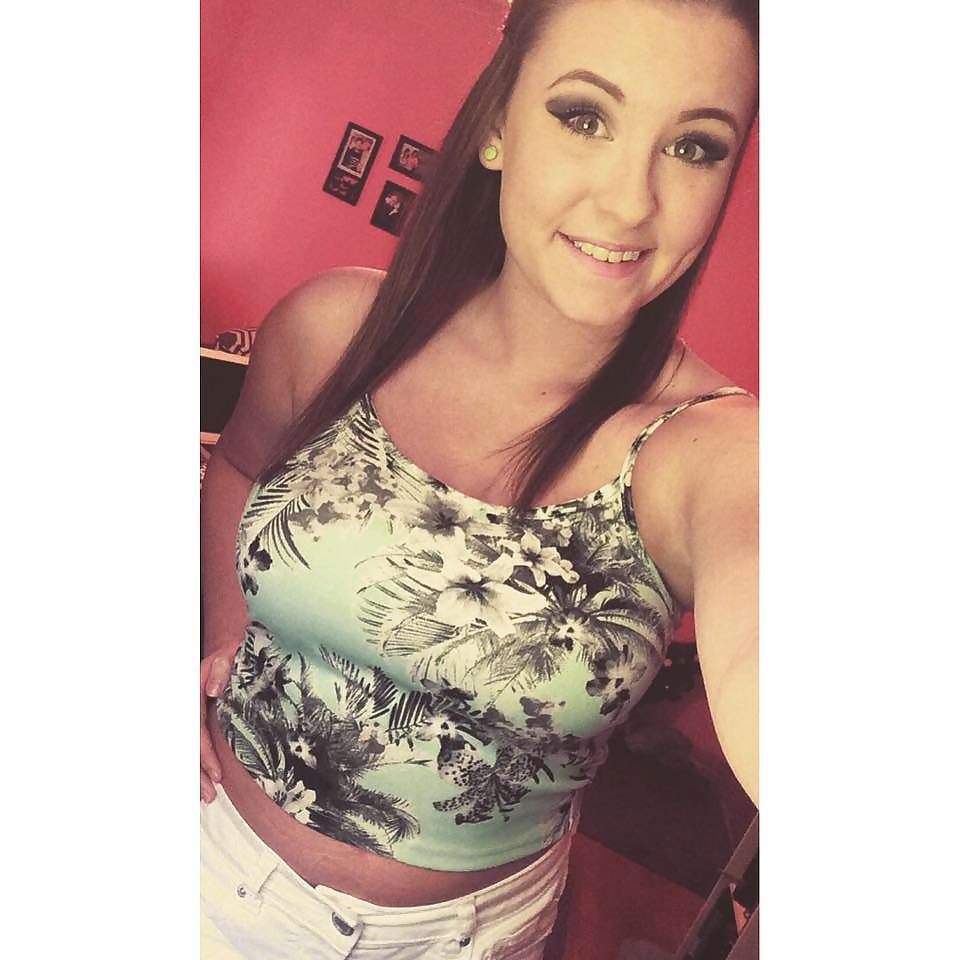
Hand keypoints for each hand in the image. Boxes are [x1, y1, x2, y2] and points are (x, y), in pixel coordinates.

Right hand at [200, 648, 234, 802]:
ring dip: (195, 772)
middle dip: (196, 772)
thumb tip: (212, 691)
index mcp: (193, 693)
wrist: (236, 646)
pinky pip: (196, 742)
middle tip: (208, 797)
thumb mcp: (231, 654)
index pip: (195, 730)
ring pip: (189, 747)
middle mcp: (190, 705)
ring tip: (206, 796)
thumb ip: (222, 669)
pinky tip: (205, 779)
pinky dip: (199, 762)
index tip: (217, 774)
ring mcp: (194, 712)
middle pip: (188, 744)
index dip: (204, 754)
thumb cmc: (236, 651)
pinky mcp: (202, 717)